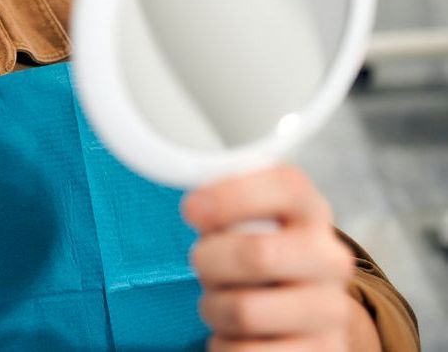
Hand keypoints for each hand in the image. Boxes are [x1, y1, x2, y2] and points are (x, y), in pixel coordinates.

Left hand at [182, 165, 376, 350]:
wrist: (308, 316)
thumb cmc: (261, 255)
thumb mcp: (249, 221)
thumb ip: (225, 207)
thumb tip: (197, 208)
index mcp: (310, 211)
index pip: (284, 188)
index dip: (230, 196)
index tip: (191, 209)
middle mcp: (331, 258)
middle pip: (256, 255)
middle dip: (209, 260)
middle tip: (202, 264)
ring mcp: (332, 312)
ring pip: (244, 311)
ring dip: (213, 308)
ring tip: (220, 303)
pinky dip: (224, 346)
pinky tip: (236, 336)